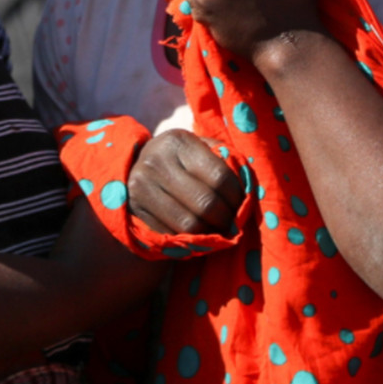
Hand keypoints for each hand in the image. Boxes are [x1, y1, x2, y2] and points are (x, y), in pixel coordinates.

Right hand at [126, 129, 246, 236]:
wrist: (135, 169)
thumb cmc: (181, 160)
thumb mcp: (200, 150)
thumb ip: (225, 161)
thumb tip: (249, 191)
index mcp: (178, 142)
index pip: (220, 177)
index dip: (237, 197)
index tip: (243, 206)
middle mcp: (155, 162)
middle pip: (205, 204)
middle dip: (226, 219)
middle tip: (234, 224)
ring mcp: (140, 188)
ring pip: (189, 224)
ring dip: (210, 233)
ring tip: (219, 231)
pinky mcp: (133, 211)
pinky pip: (171, 235)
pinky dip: (189, 241)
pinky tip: (197, 235)